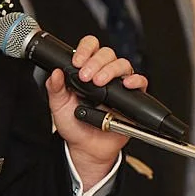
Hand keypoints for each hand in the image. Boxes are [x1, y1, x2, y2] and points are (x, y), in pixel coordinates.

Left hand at [48, 34, 146, 190]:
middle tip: (85, 76)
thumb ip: (55, 88)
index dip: (85, 49)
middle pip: (107, 54)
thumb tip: (55, 72)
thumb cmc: (74, 125)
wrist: (86, 147)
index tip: (76, 62)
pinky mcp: (131, 98)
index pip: (90, 48)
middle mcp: (103, 74)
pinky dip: (135, 81)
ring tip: (99, 83)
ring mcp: (118, 85)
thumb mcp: (58, 106)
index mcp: (86, 71)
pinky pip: (140, 83)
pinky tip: (125, 84)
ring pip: (122, 65)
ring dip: (110, 70)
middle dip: (96, 62)